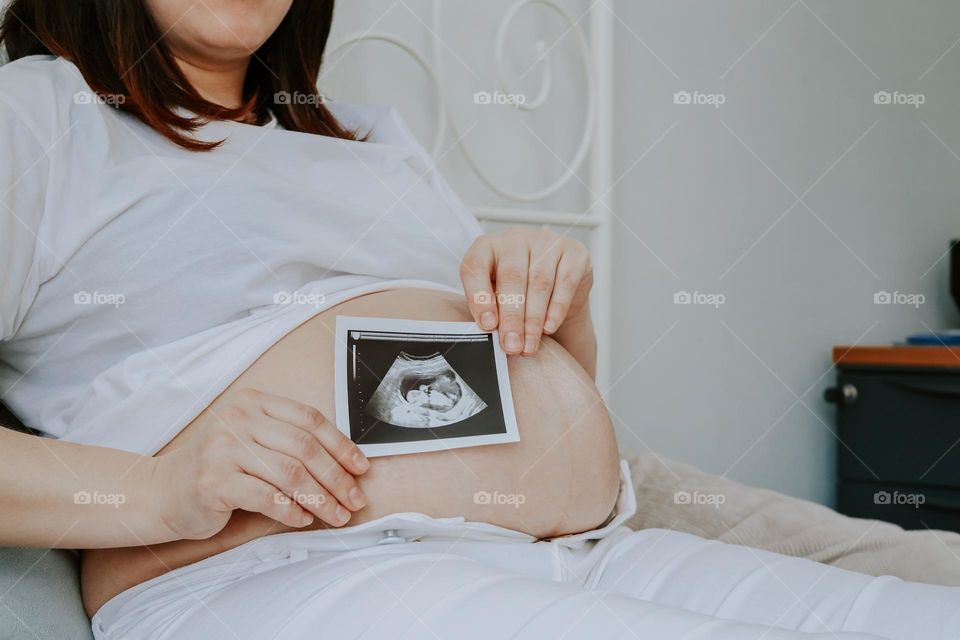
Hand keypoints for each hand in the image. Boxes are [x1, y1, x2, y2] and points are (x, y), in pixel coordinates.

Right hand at [154, 388, 369, 538]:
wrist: (163, 490)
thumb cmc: (218, 468)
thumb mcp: (253, 441)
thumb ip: (288, 443)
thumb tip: (345, 464)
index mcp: (254, 402)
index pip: (309, 419)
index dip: (341, 444)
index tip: (361, 468)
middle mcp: (238, 419)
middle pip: (304, 447)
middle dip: (337, 477)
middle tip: (355, 500)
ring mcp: (223, 449)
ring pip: (289, 473)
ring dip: (320, 498)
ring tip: (337, 515)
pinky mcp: (213, 480)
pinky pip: (265, 496)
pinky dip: (290, 510)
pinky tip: (303, 519)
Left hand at [460, 227, 592, 355]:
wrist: (557, 288)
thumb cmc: (519, 293)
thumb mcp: (497, 298)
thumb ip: (490, 311)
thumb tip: (490, 332)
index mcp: (487, 246)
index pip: (475, 265)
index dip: (479, 296)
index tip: (486, 325)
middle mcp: (516, 238)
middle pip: (512, 276)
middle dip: (512, 317)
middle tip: (512, 345)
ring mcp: (547, 241)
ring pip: (539, 281)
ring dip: (534, 319)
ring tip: (529, 345)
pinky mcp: (575, 251)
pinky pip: (565, 282)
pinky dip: (557, 308)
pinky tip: (549, 327)